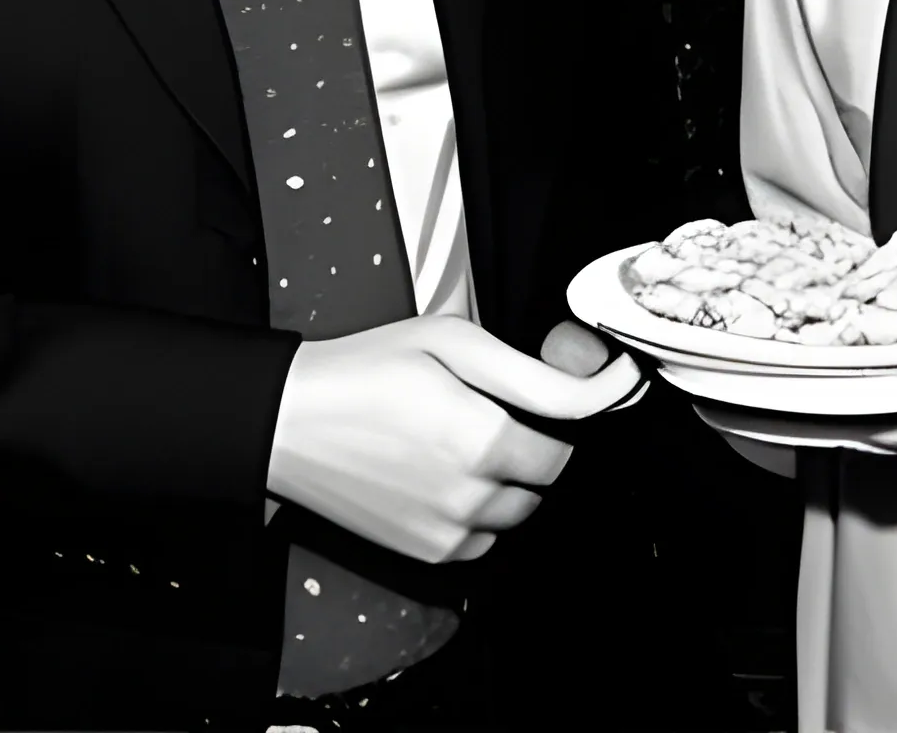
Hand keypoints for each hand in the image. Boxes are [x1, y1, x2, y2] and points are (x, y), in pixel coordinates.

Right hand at [267, 314, 642, 563]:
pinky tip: (442, 472)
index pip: (564, 454)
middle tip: (485, 411)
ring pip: (512, 515)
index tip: (537, 401)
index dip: (559, 423)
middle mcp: (470, 499)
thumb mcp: (455, 344)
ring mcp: (445, 533)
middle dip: (529, 450)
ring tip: (458, 439)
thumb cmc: (369, 369)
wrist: (290, 421)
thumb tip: (607, 387)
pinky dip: (476, 513)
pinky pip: (480, 541)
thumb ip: (537, 376)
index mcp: (483, 442)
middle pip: (541, 486)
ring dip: (505, 484)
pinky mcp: (422, 553)